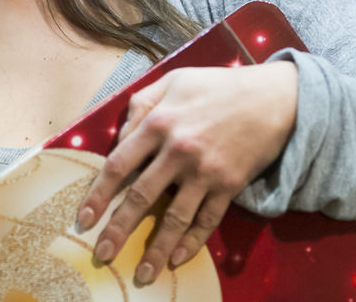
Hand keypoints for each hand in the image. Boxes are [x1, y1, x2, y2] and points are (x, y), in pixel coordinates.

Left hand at [76, 61, 298, 284]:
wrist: (271, 98)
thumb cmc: (217, 86)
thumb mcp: (173, 81)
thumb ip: (141, 105)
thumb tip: (120, 137)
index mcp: (158, 123)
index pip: (119, 165)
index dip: (98, 194)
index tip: (84, 219)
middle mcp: (178, 151)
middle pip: (141, 197)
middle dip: (118, 230)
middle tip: (102, 253)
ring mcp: (205, 172)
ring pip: (174, 217)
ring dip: (156, 249)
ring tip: (142, 274)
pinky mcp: (229, 186)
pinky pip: (207, 221)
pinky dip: (192, 242)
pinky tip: (177, 259)